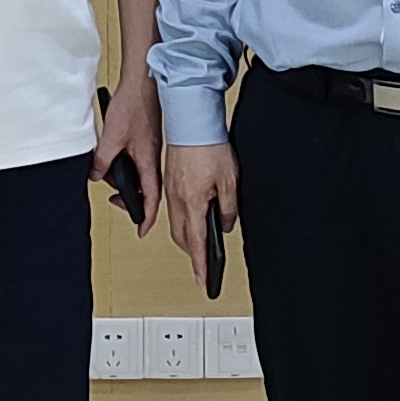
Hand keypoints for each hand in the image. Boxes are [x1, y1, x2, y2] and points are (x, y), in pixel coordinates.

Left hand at [93, 74, 161, 227]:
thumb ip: (103, 161)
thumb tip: (96, 175)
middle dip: (130, 197)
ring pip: (140, 172)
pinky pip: (137, 159)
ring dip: (125, 177)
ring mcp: (149, 147)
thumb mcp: (111, 138)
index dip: (145, 217)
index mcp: (148, 161)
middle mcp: (152, 157)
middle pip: (146, 188)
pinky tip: (112, 153)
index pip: (151, 198)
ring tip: (107, 171)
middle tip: (115, 199)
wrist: (141, 82)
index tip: (141, 229)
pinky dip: (125, 163)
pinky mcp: (145, 138)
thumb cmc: (133, 105)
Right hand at [162, 140, 239, 288]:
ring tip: (199, 244)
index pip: (195, 242)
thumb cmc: (209, 147)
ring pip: (175, 225)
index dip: (200, 263)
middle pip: (180, 237)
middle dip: (191, 253)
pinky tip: (192, 218)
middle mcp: (176, 200)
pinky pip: (173, 210)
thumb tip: (224, 224)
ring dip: (185, 238)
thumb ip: (228, 208)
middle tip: (203, 263)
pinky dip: (182, 221)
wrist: (192, 122)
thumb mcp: (229, 182)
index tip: (203, 278)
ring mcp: (171, 192)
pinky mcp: (170, 182)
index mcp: (191, 203)